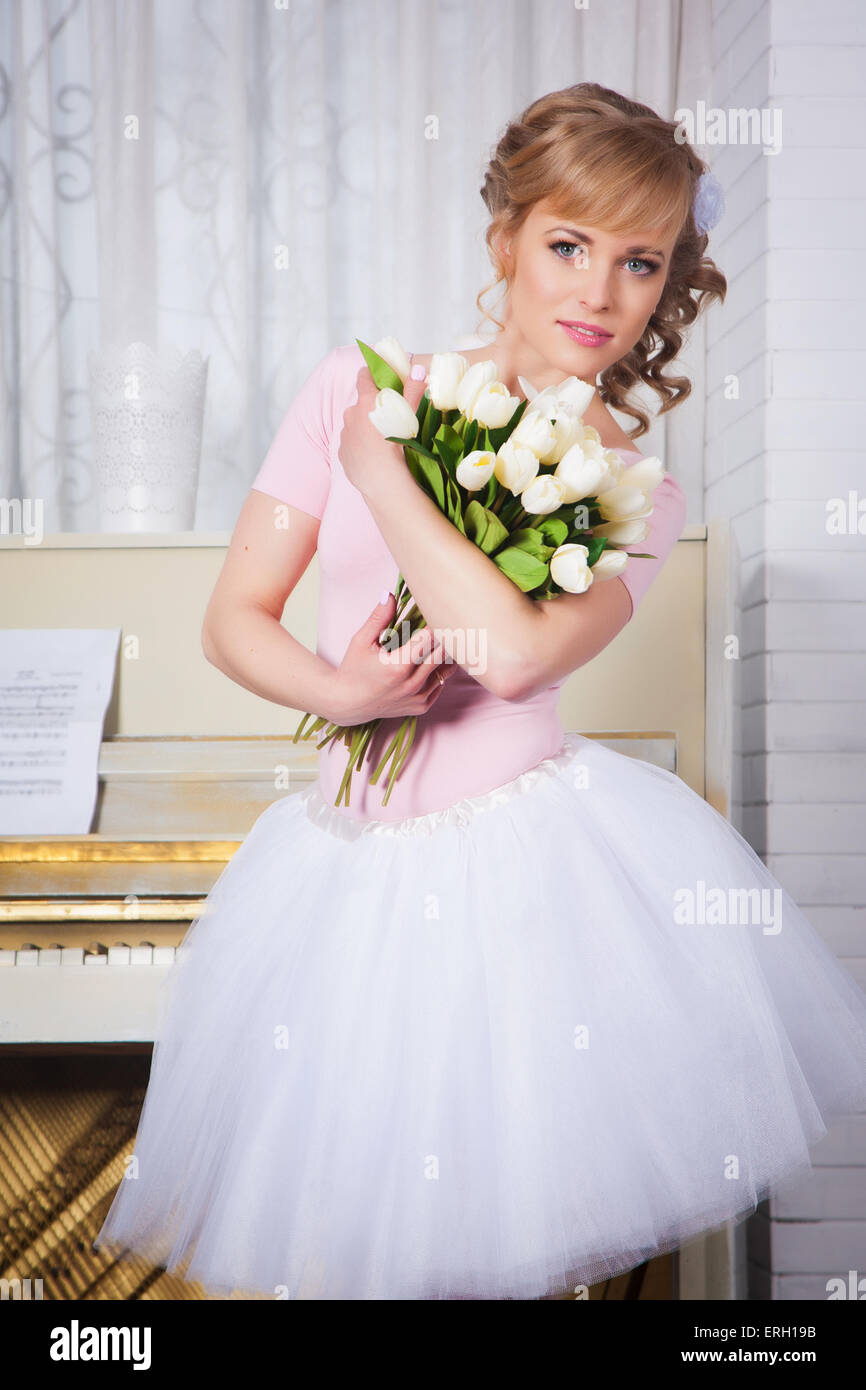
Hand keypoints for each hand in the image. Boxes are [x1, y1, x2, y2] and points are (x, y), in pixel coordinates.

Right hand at [325, 591, 458, 725]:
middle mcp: (412, 684)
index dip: (433, 622)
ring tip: (439, 640)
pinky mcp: (421, 706)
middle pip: (443, 652)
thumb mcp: (361, 641)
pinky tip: (431, 660)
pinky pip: (441, 684)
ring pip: (447, 669)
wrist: (348, 704)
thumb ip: (378, 618)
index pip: (430, 637)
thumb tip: (389, 594)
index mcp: (399, 666)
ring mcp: (418, 697)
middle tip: (442, 622)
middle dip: (444, 635)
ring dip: (445, 653)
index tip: (433, 612)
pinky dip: (439, 671)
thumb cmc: (353, 670)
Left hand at [338, 355, 427, 495]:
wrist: (385, 483)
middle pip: (361, 403)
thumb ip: (413, 390)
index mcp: (366, 401)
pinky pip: (352, 444)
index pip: (364, 375)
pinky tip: (374, 455)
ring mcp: (344, 434)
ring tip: (383, 441)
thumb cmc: (400, 447)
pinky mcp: (343, 453)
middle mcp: (350, 414)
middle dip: (373, 406)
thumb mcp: (410, 415)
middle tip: (391, 418)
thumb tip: (418, 369)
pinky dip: (361, 446)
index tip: (382, 379)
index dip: (373, 374)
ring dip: (366, 427)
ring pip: (355, 424)